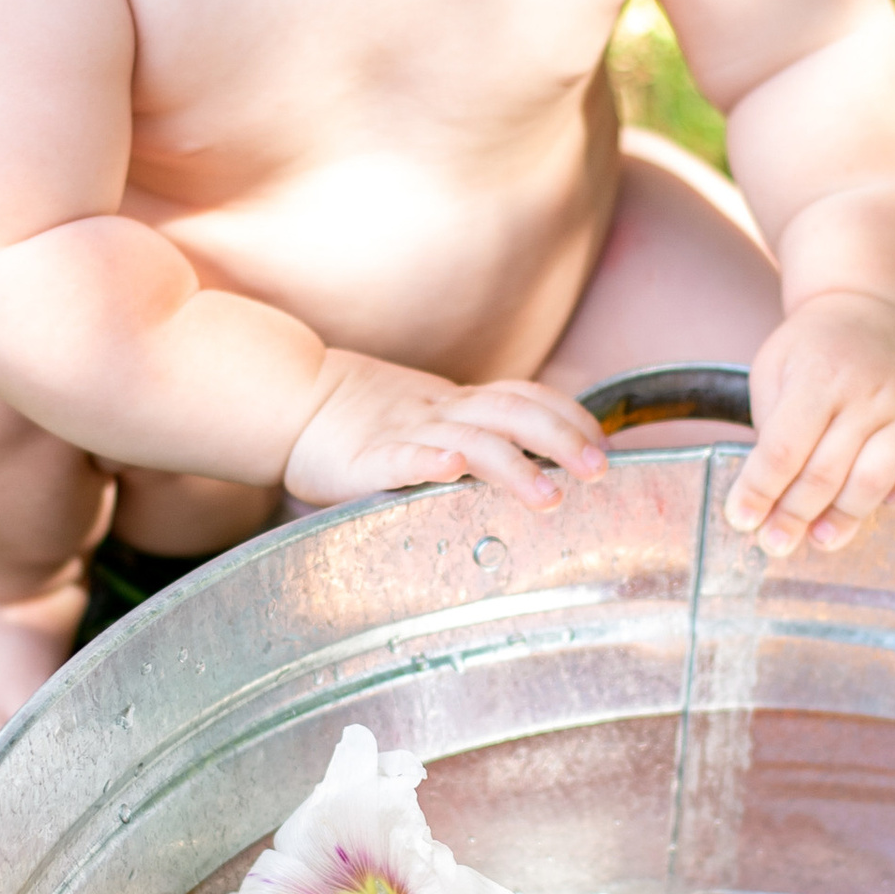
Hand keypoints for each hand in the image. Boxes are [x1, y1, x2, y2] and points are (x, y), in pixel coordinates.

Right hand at [283, 355, 609, 510]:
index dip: (569, 415)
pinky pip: (403, 457)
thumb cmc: (359, 423)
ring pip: (472, 441)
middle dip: (563, 440)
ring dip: (515, 467)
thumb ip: (470, 433)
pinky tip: (453, 469)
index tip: (604, 443)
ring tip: (548, 496)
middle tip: (600, 472)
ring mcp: (405, 433)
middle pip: (514, 414)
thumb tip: (532, 461)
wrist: (290, 400)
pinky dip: (432, 461)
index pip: (527, 397)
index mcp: (456, 403)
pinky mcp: (366, 458)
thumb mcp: (427, 418)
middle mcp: (440, 412)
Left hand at [729, 291, 894, 556]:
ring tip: (818, 538)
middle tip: (775, 541)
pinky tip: (877, 503)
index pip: (784, 448)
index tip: (741, 520)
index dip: (760, 492)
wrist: (873, 314)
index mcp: (818, 373)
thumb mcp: (773, 370)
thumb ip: (770, 427)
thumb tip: (764, 496)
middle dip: (793, 516)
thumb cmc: (814, 352)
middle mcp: (868, 389)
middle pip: (826, 473)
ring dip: (842, 519)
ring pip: (873, 482)